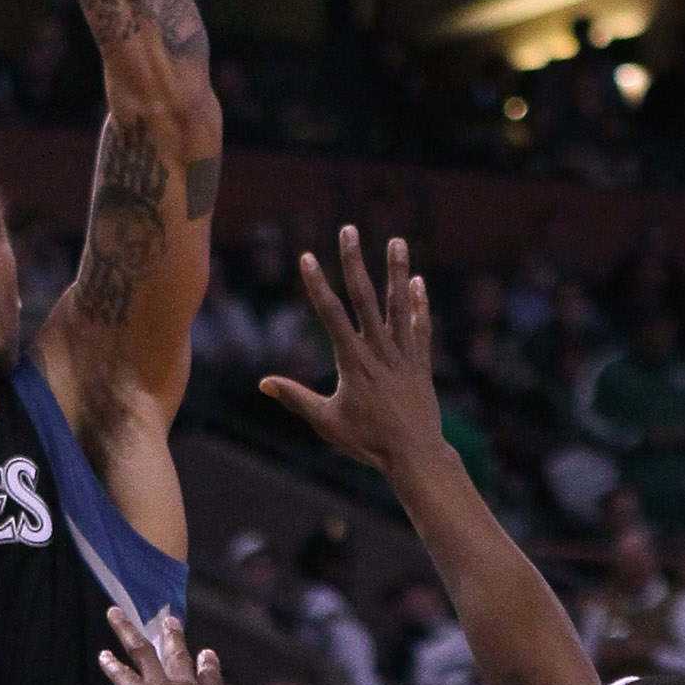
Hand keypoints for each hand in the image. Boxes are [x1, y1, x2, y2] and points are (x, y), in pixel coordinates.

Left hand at [99, 606, 244, 684]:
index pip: (209, 679)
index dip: (207, 666)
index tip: (207, 653)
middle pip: (178, 656)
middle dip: (173, 637)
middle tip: (169, 620)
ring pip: (143, 651)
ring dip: (128, 631)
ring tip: (116, 614)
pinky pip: (122, 674)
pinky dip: (111, 664)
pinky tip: (103, 654)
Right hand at [261, 231, 443, 481]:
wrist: (415, 455)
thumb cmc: (367, 442)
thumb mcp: (326, 422)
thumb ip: (296, 398)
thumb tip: (264, 384)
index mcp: (353, 363)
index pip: (331, 315)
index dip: (317, 284)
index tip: (307, 257)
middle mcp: (379, 351)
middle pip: (364, 298)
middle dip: (354, 262)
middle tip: (348, 229)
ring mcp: (403, 355)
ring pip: (398, 305)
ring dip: (396, 271)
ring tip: (396, 240)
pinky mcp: (420, 364)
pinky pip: (420, 328)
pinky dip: (418, 305)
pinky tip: (416, 282)